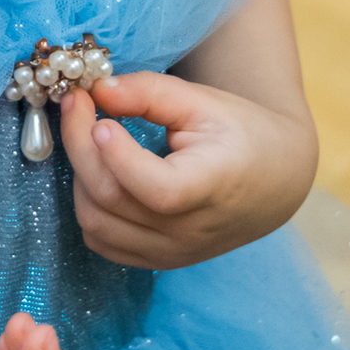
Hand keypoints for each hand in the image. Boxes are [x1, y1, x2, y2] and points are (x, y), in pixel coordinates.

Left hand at [59, 69, 317, 269]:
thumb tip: (98, 88)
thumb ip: (149, 92)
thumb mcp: (202, 101)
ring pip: (96, 224)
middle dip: (79, 145)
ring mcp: (170, 253)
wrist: (273, 180)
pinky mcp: (157, 260)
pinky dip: (88, 205)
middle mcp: (188, 232)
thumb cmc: (239, 133)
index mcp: (210, 189)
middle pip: (112, 200)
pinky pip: (102, 242)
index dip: (119, 156)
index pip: (157, 191)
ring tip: (88, 134)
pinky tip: (98, 170)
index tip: (100, 114)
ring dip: (80, 175)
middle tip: (75, 102)